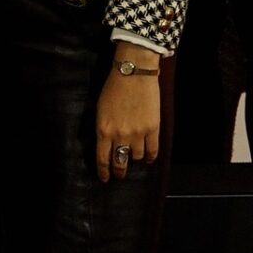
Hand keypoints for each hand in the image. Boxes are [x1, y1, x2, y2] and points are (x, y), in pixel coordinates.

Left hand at [94, 47, 161, 182]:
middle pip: (119, 162)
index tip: (104, 178)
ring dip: (134, 157)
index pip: (102, 158)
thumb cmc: (113, 88)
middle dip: (119, 171)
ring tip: (134, 156)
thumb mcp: (100, 109)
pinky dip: (150, 157)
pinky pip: (152, 151)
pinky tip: (148, 158)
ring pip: (136, 156)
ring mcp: (138, 133)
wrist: (134, 73)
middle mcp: (120, 135)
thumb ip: (103, 128)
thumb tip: (106, 144)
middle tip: (119, 175)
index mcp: (103, 130)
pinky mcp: (153, 129)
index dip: (103, 171)